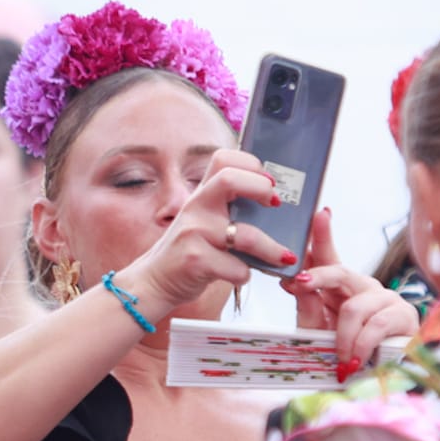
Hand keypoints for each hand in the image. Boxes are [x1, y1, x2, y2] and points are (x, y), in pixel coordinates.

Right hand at [121, 150, 297, 313]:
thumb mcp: (202, 220)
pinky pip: (236, 267)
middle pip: (229, 180)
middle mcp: (196, 208)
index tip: (269, 183)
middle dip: (261, 189)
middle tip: (275, 204)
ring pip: (245, 235)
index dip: (251, 165)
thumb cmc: (189, 250)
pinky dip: (245, 274)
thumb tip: (272, 202)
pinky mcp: (195, 261)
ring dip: (271, 249)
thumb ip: (226, 207)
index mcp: (201, 194)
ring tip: (284, 257)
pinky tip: (242, 275)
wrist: (155, 281)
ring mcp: (194, 233)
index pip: (223, 159)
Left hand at [278, 208, 421, 375]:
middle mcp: (362, 286)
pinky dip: (360, 346)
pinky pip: (375, 326)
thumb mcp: (317, 331)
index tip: (319, 213)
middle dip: (318, 276)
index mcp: (339, 288)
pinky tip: (355, 361)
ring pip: (354, 308)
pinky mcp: (402, 315)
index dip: (323, 234)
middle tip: (300, 283)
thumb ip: (307, 308)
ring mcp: (384, 297)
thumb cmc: (345, 351)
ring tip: (340, 360)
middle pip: (340, 271)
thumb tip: (294, 282)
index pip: (328, 256)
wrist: (376, 378)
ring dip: (342, 338)